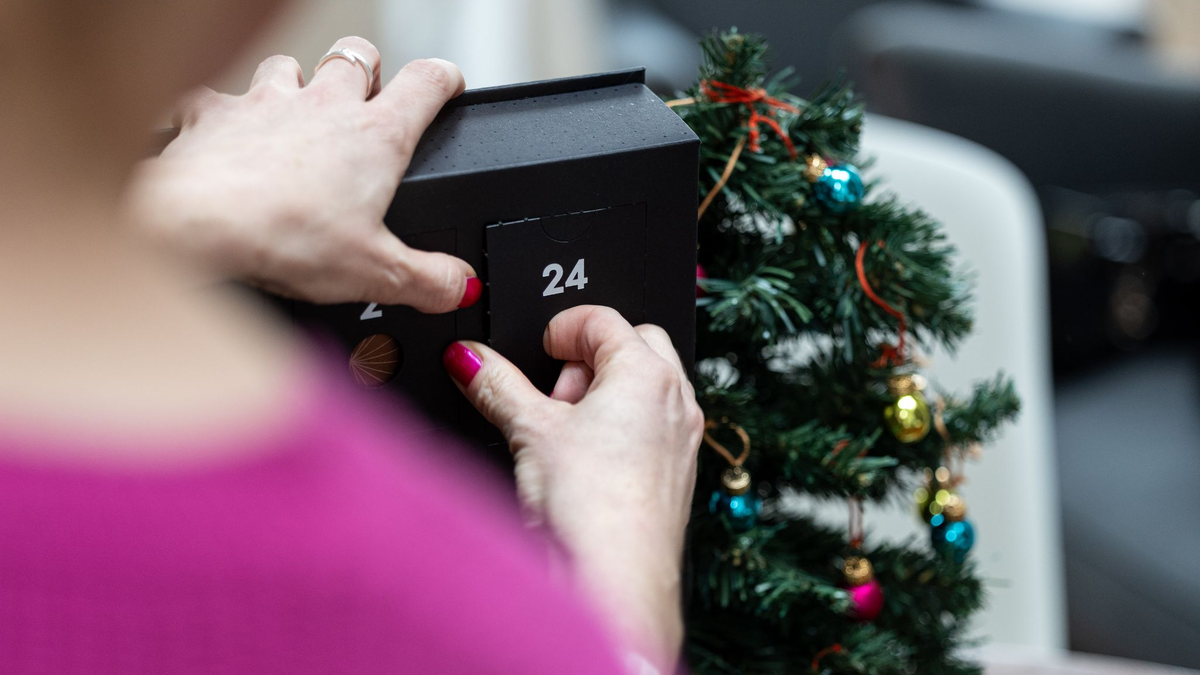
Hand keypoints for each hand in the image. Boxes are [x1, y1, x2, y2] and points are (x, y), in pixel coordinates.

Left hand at [125, 37, 479, 311]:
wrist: (192, 225)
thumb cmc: (283, 237)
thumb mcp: (374, 274)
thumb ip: (429, 280)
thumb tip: (461, 286)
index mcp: (374, 137)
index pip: (427, 83)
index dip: (446, 79)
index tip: (449, 86)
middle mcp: (322, 105)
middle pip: (357, 55)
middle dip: (369, 69)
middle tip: (370, 96)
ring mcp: (264, 102)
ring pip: (289, 65)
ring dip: (297, 83)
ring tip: (297, 113)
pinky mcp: (211, 114)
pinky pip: (215, 97)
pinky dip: (220, 112)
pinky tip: (219, 135)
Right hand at [442, 306, 703, 669]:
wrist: (617, 581)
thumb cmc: (590, 507)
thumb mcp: (529, 431)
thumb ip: (496, 384)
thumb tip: (468, 358)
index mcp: (646, 372)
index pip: (603, 318)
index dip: (562, 327)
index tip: (538, 348)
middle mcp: (675, 398)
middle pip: (634, 344)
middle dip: (588, 358)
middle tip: (552, 394)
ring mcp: (681, 437)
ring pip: (646, 385)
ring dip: (604, 392)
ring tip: (563, 430)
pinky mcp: (676, 472)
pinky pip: (652, 425)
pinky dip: (620, 426)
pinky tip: (584, 461)